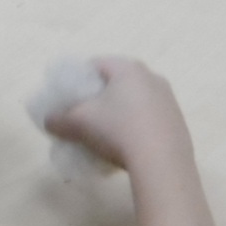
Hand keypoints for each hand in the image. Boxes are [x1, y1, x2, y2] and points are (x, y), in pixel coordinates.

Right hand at [43, 57, 194, 175]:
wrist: (161, 162)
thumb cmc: (117, 131)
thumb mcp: (79, 123)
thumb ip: (59, 118)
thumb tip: (48, 121)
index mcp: (129, 69)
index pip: (97, 64)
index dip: (78, 77)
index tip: (67, 95)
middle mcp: (152, 77)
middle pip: (118, 82)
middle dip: (99, 97)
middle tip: (84, 114)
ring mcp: (169, 100)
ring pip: (136, 100)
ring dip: (119, 112)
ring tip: (104, 133)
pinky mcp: (177, 122)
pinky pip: (150, 118)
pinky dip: (136, 126)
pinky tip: (127, 145)